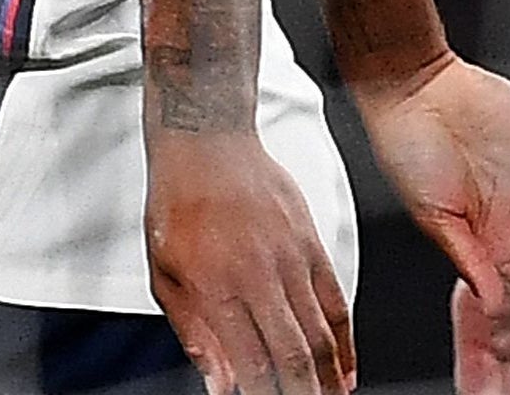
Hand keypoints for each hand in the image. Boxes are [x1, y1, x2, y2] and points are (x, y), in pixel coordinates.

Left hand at [144, 129, 355, 394]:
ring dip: (330, 374)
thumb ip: (194, 335)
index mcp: (218, 287)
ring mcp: (292, 257)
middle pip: (295, 351)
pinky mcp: (312, 241)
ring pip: (321, 329)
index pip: (251, 361)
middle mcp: (261, 275)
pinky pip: (335, 297)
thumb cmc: (178, 206)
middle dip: (305, 393)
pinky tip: (346, 364)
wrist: (208, 141)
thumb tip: (219, 384)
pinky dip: (344, 336)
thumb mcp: (163, 277)